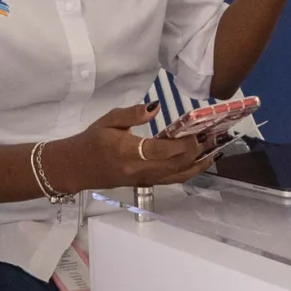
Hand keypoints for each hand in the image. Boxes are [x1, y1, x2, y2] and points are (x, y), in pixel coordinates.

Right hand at [48, 104, 219, 191]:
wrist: (75, 168)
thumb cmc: (91, 141)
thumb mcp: (108, 120)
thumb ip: (133, 113)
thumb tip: (156, 106)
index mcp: (128, 153)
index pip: (163, 151)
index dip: (185, 143)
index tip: (200, 129)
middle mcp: (140, 170)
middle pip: (176, 165)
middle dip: (198, 151)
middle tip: (215, 134)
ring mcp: (144, 180)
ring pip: (179, 176)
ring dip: (199, 164)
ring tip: (216, 149)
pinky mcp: (146, 183)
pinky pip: (173, 179)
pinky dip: (190, 170)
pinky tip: (200, 160)